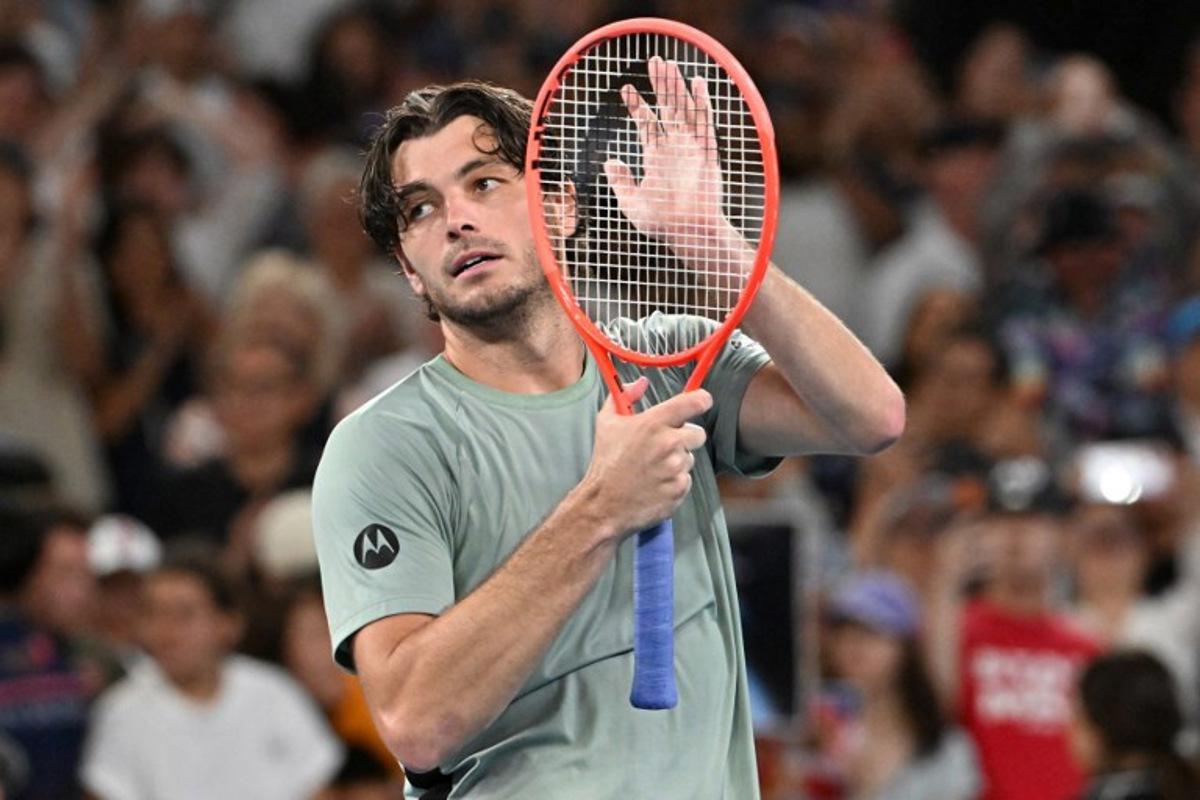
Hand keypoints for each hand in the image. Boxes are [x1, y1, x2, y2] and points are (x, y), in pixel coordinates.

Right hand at [583, 377, 710, 536]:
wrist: (603, 504)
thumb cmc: (605, 462)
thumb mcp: (607, 422)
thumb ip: (624, 396)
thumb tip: (641, 382)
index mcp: (654, 423)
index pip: (695, 402)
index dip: (702, 400)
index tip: (701, 401)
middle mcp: (669, 444)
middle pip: (698, 434)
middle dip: (684, 438)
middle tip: (664, 446)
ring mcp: (676, 469)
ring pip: (690, 458)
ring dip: (677, 461)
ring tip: (653, 469)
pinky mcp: (679, 490)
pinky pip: (686, 480)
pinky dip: (674, 482)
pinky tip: (655, 484)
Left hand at [604, 57, 729, 254]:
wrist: (688, 235)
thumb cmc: (661, 224)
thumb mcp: (631, 203)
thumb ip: (620, 181)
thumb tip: (610, 161)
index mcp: (656, 157)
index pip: (647, 123)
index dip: (638, 105)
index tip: (626, 88)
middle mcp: (674, 148)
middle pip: (667, 109)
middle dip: (661, 85)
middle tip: (654, 60)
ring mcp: (691, 149)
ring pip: (684, 110)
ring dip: (677, 87)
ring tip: (668, 64)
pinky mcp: (707, 153)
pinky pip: (705, 123)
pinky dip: (702, 103)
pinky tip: (697, 83)